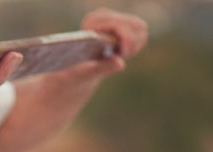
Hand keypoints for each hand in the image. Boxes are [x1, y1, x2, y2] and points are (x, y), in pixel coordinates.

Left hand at [30, 8, 147, 91]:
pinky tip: (122, 51)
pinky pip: (141, 31)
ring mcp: (112, 18)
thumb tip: (120, 63)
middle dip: (131, 43)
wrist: (72, 72)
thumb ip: (103, 68)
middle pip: (135, 25)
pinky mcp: (120, 23)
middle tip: (121, 55)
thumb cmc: (73, 74)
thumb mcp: (85, 74)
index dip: (126, 39)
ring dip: (135, 44)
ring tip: (120, 54)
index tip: (123, 53)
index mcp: (91, 22)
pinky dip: (136, 44)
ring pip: (140, 28)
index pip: (119, 25)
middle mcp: (102, 16)